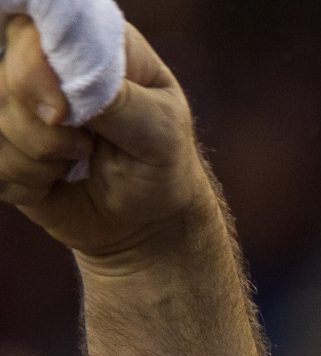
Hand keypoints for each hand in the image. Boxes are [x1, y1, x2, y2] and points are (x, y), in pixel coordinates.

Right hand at [0, 20, 214, 269]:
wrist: (147, 220)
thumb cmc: (160, 164)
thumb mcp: (159, 132)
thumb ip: (116, 100)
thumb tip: (64, 89)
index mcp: (89, 44)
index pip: (36, 26)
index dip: (35, 66)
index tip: (62, 113)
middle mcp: (45, 64)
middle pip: (7, 77)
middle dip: (44, 127)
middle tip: (87, 147)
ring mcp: (18, 102)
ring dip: (39, 158)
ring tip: (79, 162)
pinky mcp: (3, 142)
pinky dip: (25, 182)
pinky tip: (55, 181)